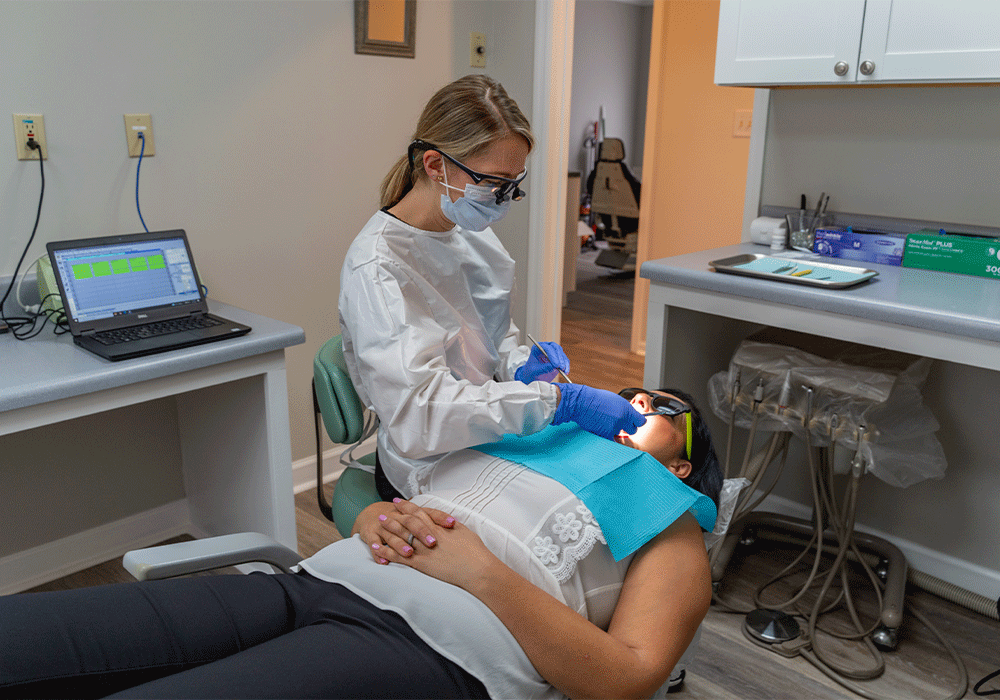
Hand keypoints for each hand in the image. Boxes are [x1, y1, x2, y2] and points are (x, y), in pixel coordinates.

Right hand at [353, 499, 455, 563]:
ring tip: (409, 553)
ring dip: (400, 544)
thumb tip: (458, 527)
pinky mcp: (372, 535)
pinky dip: (379, 552)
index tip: (453, 524)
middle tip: (433, 543)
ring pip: (393, 535)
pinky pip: (374, 544)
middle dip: (422, 532)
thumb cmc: (404, 520)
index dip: (441, 518)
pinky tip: (384, 561)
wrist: (375, 515)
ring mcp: (385, 526)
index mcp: (414, 513)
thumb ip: (437, 523)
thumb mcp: (420, 518)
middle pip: (412, 523)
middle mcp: (399, 517)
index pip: (430, 513)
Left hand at [385, 507, 501, 592]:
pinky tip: (377, 548)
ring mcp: (423, 550)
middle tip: (383, 512)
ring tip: (378, 525)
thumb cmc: (474, 552)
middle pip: (406, 522)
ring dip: (388, 529)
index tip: (398, 502)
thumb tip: (444, 521)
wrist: (476, 569)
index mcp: (439, 527)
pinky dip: (386, 551)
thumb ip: (450, 526)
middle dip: (394, 516)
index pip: (419, 512)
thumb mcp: (464, 531)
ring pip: (400, 536)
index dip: (407, 507)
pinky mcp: (421, 564)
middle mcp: (428, 536)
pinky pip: (399, 556)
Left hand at [515, 341, 569, 383]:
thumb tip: (555, 366)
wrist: (532, 376)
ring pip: (561, 353)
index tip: (556, 364)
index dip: (552, 355)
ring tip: (564, 370)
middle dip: (559, 358)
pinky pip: (564, 360)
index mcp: (537, 348)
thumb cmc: (531, 372)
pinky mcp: (558, 358)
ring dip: (564, 362)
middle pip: (556, 348)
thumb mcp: (535, 371)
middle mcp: (546, 347)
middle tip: (561, 367)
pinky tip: (566, 371)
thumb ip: (544, 368)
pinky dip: (566, 365)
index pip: (547, 348)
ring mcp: (552, 352)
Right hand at [551, 383, 645, 439]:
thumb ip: (625, 409)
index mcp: (627, 409)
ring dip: (614, 430)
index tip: (634, 423)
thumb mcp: (615, 399)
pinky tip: (602, 429)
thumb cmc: (596, 399)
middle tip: (619, 424)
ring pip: (620, 434)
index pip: (641, 421)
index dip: (637, 422)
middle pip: (633, 430)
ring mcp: (615, 427)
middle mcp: (623, 419)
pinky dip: (607, 436)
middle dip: (627, 428)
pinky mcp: (606, 434)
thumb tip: (630, 415)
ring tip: (604, 422)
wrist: (582, 402)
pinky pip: (611, 440)